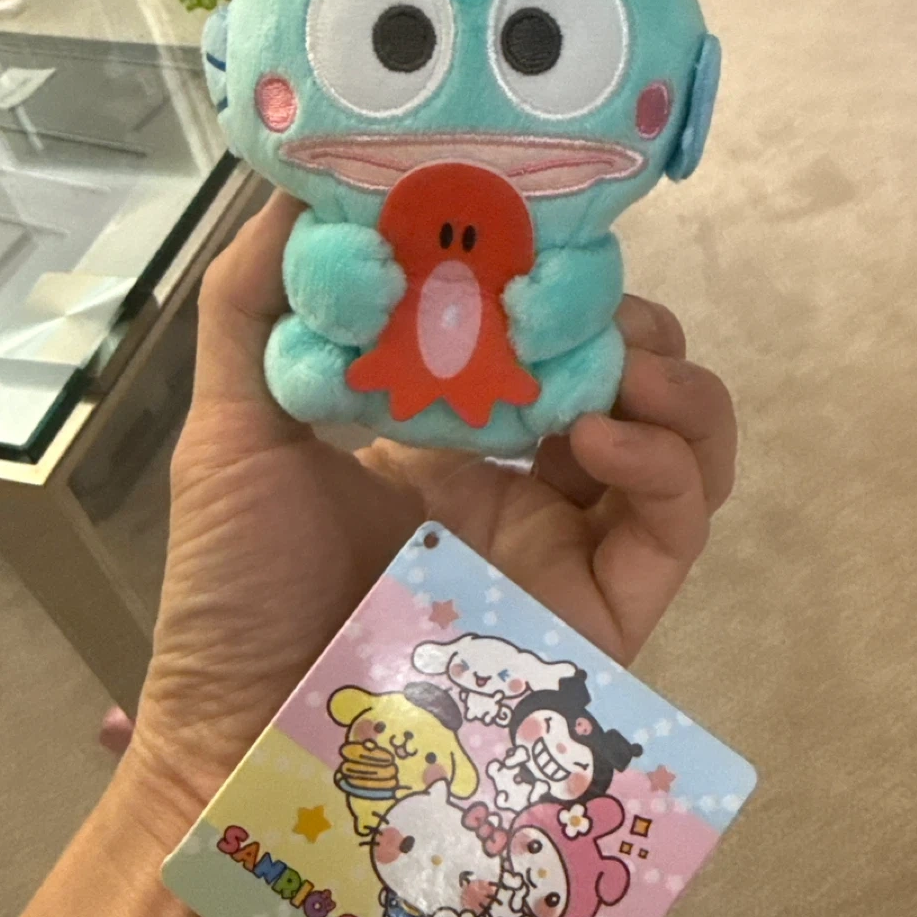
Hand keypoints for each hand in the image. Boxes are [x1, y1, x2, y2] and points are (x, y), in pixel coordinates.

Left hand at [129, 192, 735, 830]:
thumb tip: (297, 182)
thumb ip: (256, 304)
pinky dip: (663, 463)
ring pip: (681, 447)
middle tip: (584, 303)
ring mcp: (568, 545)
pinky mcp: (603, 610)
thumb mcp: (235, 424)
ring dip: (672, 386)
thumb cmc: (237, 586)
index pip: (536, 337)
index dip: (552, 282)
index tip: (534, 227)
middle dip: (628, 327)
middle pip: (628, 382)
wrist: (249, 734)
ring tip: (619, 363)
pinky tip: (602, 433)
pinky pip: (675, 525)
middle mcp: (520, 481)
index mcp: (448, 433)